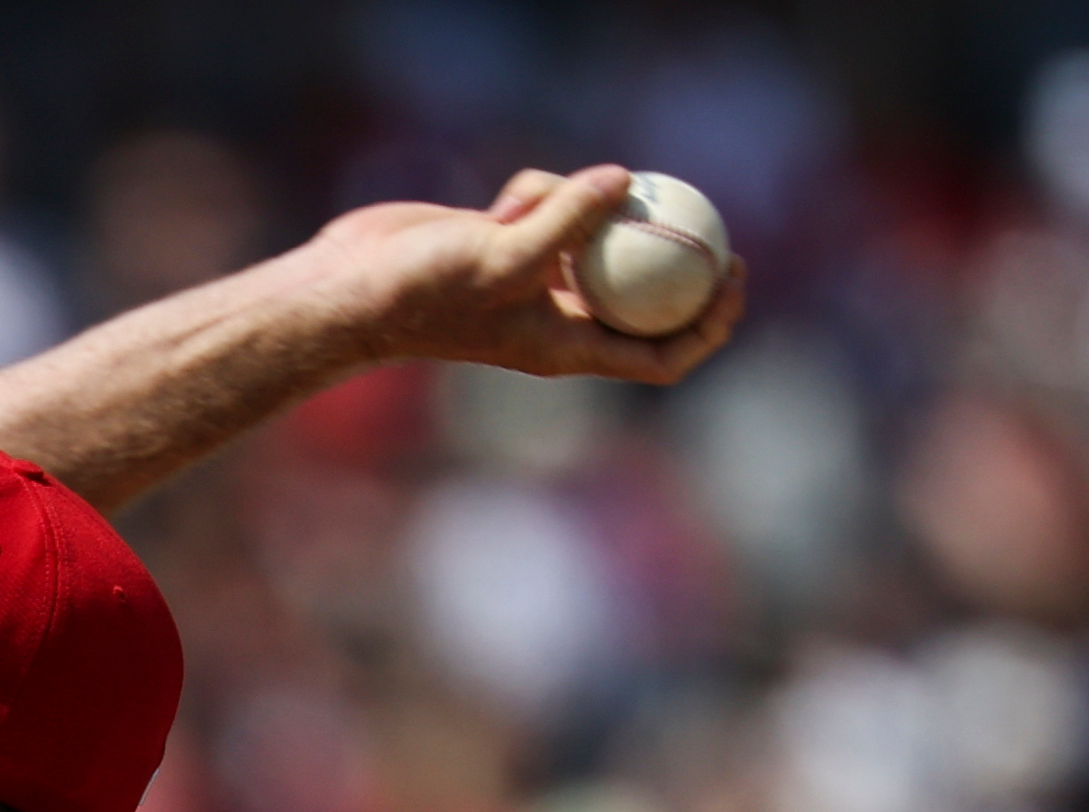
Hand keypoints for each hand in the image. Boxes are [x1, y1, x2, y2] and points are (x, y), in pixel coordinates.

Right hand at [310, 164, 746, 385]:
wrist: (356, 287)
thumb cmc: (425, 294)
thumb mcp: (504, 257)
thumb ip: (566, 222)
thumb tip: (624, 180)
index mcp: (570, 348)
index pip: (660, 355)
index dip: (707, 327)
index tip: (731, 280)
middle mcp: (559, 319)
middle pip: (643, 296)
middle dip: (679, 260)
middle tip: (708, 218)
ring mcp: (534, 280)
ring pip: (594, 236)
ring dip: (584, 207)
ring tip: (549, 201)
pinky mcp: (509, 244)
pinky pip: (550, 207)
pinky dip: (540, 192)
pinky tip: (505, 201)